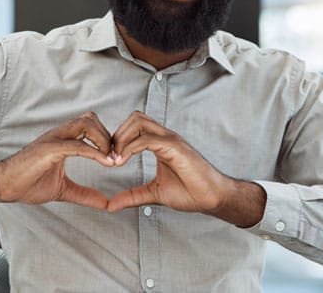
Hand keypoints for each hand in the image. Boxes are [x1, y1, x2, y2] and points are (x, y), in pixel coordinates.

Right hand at [0, 112, 113, 209]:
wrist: (3, 186)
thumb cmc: (27, 183)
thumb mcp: (63, 189)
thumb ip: (84, 194)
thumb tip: (105, 203)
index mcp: (63, 140)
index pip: (90, 125)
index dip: (106, 138)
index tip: (116, 157)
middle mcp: (59, 134)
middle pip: (91, 119)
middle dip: (108, 136)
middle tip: (117, 157)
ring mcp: (53, 139)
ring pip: (86, 124)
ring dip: (103, 140)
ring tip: (112, 160)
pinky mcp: (48, 149)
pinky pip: (77, 145)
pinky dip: (95, 152)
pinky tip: (106, 163)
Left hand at [107, 111, 265, 226]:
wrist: (213, 198)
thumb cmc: (190, 192)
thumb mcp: (154, 193)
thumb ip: (133, 195)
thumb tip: (111, 205)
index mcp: (160, 142)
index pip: (134, 126)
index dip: (118, 139)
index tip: (109, 160)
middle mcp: (165, 136)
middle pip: (134, 118)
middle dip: (117, 135)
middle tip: (110, 158)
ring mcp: (170, 139)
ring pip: (139, 122)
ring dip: (122, 138)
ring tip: (116, 160)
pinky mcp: (175, 147)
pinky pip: (147, 139)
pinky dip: (130, 148)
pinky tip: (123, 162)